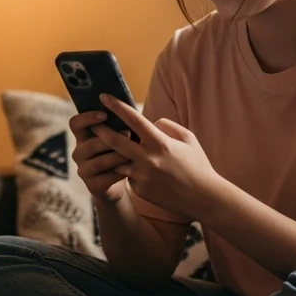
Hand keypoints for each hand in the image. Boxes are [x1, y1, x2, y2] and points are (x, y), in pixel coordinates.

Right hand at [69, 110, 132, 202]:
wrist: (116, 185)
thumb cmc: (118, 155)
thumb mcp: (115, 139)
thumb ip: (117, 126)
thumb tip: (131, 110)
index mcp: (82, 138)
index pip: (75, 123)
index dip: (87, 118)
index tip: (104, 114)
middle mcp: (79, 153)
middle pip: (89, 144)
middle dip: (110, 138)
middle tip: (129, 134)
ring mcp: (84, 170)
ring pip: (100, 161)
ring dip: (118, 156)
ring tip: (133, 153)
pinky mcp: (92, 186)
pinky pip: (107, 177)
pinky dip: (121, 172)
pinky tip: (132, 169)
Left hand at [91, 94, 222, 219]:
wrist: (203, 199)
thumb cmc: (198, 166)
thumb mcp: (188, 139)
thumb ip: (168, 126)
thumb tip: (152, 122)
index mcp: (160, 143)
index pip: (133, 119)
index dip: (116, 106)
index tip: (103, 96)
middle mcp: (147, 159)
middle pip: (114, 141)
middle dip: (100, 130)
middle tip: (92, 123)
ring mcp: (141, 176)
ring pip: (118, 160)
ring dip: (115, 154)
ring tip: (115, 149)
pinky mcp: (139, 190)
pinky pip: (129, 176)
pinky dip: (132, 171)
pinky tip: (144, 173)